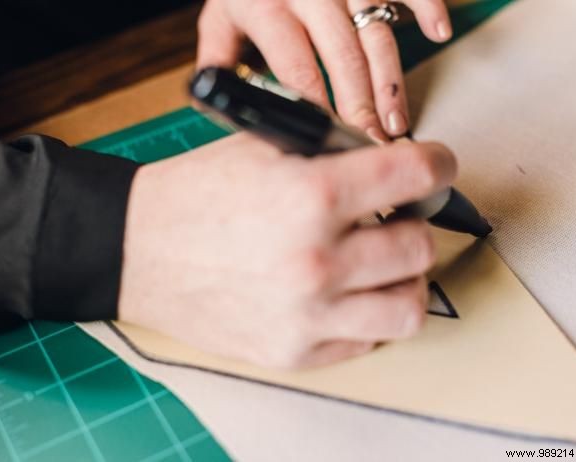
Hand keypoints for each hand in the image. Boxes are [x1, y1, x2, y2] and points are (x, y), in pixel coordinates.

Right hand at [118, 133, 456, 367]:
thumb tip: (387, 159)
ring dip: (404, 279)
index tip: (436, 168)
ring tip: (384, 265)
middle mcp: (317, 261)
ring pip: (409, 306)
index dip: (436, 165)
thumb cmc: (197, 196)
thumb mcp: (263, 148)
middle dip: (414, 224)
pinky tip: (347, 294)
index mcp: (311, 196)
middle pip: (419, 246)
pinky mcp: (295, 352)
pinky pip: (368, 339)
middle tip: (397, 218)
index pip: (415, 176)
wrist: (139, 251)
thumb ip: (332, 150)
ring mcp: (308, 315)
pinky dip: (368, 314)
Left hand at [196, 0, 451, 140]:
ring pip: (374, 36)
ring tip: (396, 123)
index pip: (298, 72)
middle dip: (360, 110)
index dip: (319, 111)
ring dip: (390, 83)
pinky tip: (437, 32)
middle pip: (343, 61)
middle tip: (371, 145)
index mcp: (267, 7)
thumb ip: (218, 55)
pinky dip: (425, 6)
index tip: (332, 142)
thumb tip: (214, 99)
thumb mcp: (221, 13)